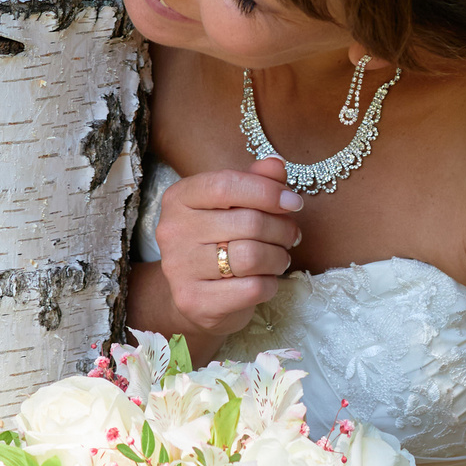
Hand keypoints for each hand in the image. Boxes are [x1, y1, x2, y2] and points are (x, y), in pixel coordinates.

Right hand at [153, 159, 303, 341]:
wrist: (196, 296)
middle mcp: (172, 230)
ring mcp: (178, 268)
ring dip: (278, 257)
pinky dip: (269, 284)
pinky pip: (251, 288)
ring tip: (280, 258)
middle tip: (291, 236)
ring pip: (251, 256)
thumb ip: (255, 182)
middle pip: (247, 222)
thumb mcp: (235, 206)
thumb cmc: (219, 242)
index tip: (293, 202)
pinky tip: (265, 280)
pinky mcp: (193, 301)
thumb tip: (276, 164)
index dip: (266, 191)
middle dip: (282, 229)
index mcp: (179, 198)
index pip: (225, 184)